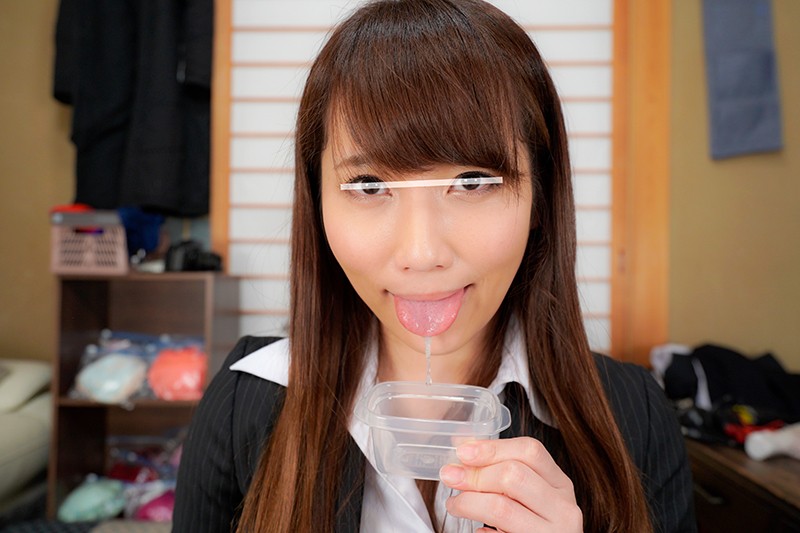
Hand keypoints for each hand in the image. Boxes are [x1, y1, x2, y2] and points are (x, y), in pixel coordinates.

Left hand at [439, 437, 582, 532]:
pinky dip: (481, 531)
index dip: (492, 448)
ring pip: (502, 507)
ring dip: (468, 502)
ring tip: (454, 504)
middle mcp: (562, 508)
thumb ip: (503, 470)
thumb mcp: (530, 494)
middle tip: (451, 477)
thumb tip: (465, 445)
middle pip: (514, 475)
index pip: (530, 451)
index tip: (463, 451)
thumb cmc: (534, 525)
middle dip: (475, 474)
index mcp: (560, 484)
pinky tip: (476, 528)